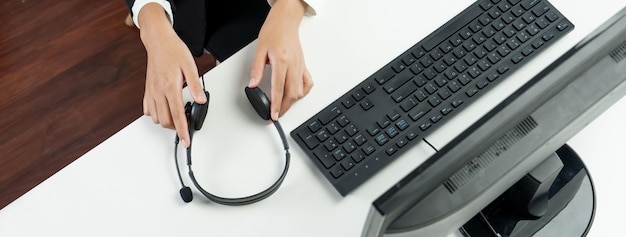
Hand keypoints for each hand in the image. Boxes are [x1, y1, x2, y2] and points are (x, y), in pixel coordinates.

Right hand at [138, 3, 206, 147]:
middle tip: (187, 123)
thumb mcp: (190, 66)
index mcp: (170, 87)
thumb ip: (195, 85)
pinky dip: (156, 114)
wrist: (158, 41)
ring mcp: (151, 91)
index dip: (182, 131)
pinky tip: (164, 109)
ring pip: (156, 117)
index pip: (178, 115)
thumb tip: (201, 100)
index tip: (186, 141)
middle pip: (166, 120)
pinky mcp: (147, 89)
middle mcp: (159, 91)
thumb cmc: (174, 51)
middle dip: (176, 127)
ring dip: (166, 121)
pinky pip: (148, 109)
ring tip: (178, 115)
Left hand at [249, 0, 312, 120]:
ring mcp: (300, 66)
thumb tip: (253, 84)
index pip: (279, 88)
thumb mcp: (260, 49)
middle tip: (276, 116)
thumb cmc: (274, 32)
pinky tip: (296, 95)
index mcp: (282, 61)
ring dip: (292, 102)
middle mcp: (293, 65)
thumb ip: (256, 69)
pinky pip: (307, 83)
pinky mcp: (304, 66)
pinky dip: (303, 93)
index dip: (276, 104)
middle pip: (292, 93)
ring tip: (283, 108)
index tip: (273, 115)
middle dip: (284, 108)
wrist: (286, 21)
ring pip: (301, 91)